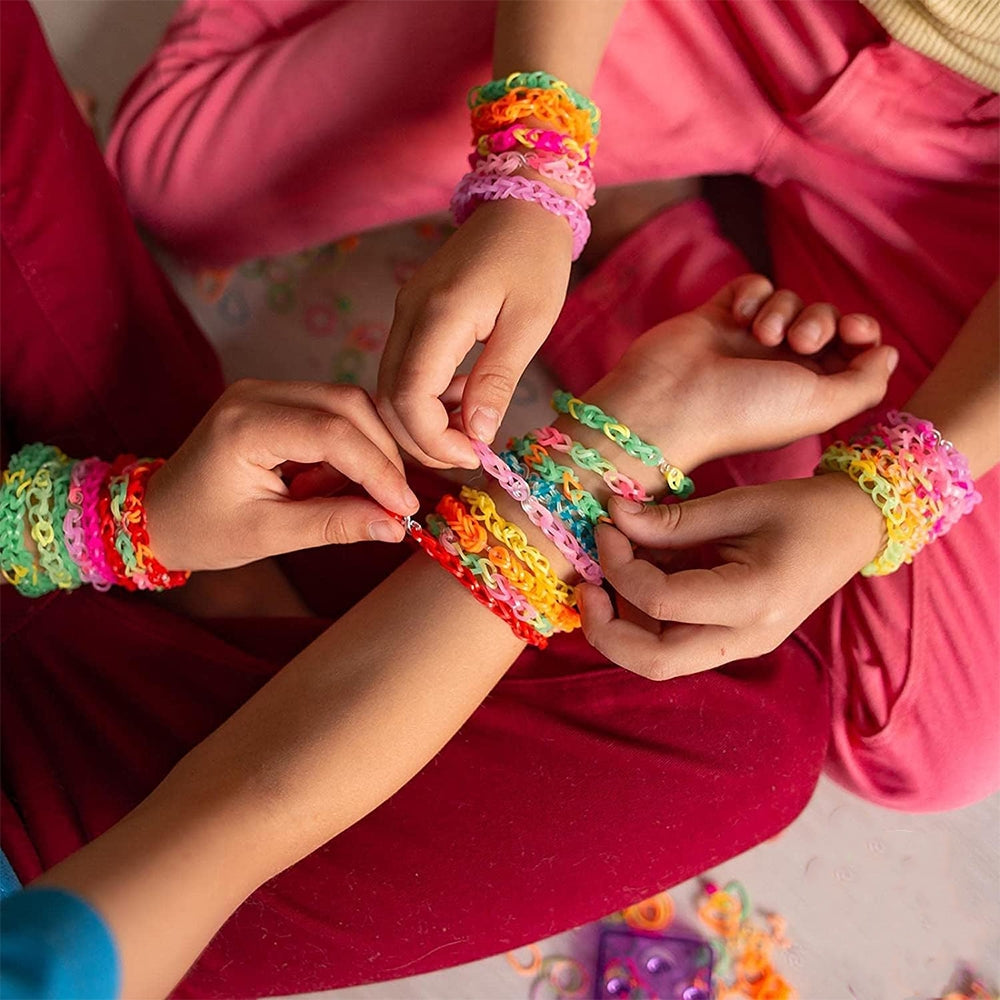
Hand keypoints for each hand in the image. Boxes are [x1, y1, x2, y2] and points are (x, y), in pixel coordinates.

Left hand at [144, 379, 418, 570]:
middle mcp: (256, 393)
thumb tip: (395, 526)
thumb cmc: (203, 530)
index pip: (333, 433)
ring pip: (345, 404)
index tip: (404, 506)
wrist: (156, 514)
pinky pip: (330, 411)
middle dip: (382, 453)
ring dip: (367, 449)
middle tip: (396, 502)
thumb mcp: (269, 535)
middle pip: (347, 404)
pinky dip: (348, 446)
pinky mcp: (274, 399)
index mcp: (245, 425)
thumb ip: (335, 524)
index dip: (378, 469)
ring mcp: (265, 390)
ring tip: (354, 497)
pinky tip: (331, 483)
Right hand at [377, 197, 571, 468]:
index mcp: (439, 315)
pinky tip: (461, 402)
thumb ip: (498, 380)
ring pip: (390, 388)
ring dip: (421, 423)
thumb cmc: (534, 258)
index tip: (472, 455)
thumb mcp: (530, 323)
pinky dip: (424, 399)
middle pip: (389, 398)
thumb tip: (476, 433)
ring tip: (468, 433)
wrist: (521, 205)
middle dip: (422, 440)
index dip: (432, 438)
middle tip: (468, 456)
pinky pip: (402, 369)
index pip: (409, 395)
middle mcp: (408, 314)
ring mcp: (404, 312)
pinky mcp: (411, 314)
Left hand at [578, 474, 885, 678]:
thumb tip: (613, 516)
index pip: (659, 601)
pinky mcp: (731, 642)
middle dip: (604, 627)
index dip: (618, 565)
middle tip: (586, 584)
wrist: (853, 531)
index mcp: (754, 600)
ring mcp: (740, 647)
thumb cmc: (803, 509)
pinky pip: (673, 644)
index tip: (608, 526)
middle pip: (652, 662)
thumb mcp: (738, 504)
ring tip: (614, 570)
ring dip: (622, 622)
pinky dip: (644, 617)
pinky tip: (641, 576)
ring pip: (658, 660)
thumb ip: (672, 520)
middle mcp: (747, 638)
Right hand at [589, 275, 898, 473]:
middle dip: (822, 321)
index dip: (861, 333)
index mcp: (808, 391)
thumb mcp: (822, 406)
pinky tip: (738, 316)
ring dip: (784, 309)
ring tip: (762, 334)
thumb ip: (866, 382)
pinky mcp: (717, 316)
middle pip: (825, 318)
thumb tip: (887, 352)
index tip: (855, 333)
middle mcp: (780, 365)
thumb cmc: (745, 412)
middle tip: (800, 342)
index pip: (852, 350)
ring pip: (790, 299)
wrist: (671, 403)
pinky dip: (753, 294)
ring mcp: (748, 340)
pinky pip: (753, 286)